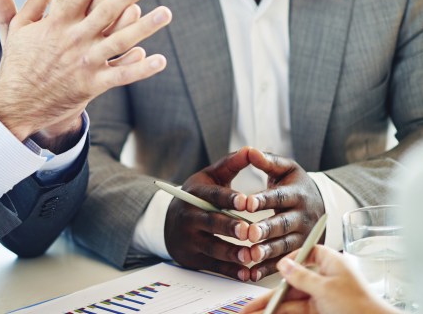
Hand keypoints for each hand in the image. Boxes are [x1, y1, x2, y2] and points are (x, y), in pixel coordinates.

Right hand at [0, 0, 171, 140]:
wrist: (15, 104)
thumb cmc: (17, 63)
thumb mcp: (19, 27)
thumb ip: (35, 0)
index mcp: (56, 22)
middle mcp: (74, 39)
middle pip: (107, 10)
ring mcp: (85, 62)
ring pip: (120, 41)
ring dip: (145, 26)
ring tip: (166, 12)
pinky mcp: (91, 85)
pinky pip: (121, 76)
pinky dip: (140, 69)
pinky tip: (160, 60)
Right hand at [164, 148, 254, 280]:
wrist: (171, 222)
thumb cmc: (199, 196)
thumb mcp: (211, 176)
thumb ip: (231, 164)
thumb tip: (251, 149)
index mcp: (195, 193)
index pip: (212, 195)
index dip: (229, 199)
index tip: (247, 202)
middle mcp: (188, 216)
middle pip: (211, 222)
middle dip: (230, 227)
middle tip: (249, 231)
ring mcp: (189, 239)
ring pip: (212, 247)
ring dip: (232, 253)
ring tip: (251, 256)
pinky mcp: (192, 258)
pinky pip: (213, 266)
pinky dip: (230, 271)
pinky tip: (246, 273)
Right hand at [241, 245, 394, 313]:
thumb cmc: (360, 305)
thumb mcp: (326, 288)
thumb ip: (301, 277)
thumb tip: (284, 264)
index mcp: (330, 263)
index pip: (306, 253)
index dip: (290, 260)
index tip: (277, 267)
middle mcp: (324, 278)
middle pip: (291, 283)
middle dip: (270, 295)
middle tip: (249, 305)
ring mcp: (322, 296)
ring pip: (290, 300)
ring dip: (272, 307)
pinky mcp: (320, 311)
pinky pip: (296, 310)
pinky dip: (282, 312)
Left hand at [243, 149, 325, 280]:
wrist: (319, 203)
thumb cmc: (295, 184)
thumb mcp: (286, 169)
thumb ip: (267, 161)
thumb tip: (250, 150)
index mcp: (297, 194)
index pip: (279, 197)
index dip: (263, 200)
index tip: (246, 203)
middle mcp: (303, 216)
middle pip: (283, 224)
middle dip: (266, 229)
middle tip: (248, 233)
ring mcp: (304, 236)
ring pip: (285, 246)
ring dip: (268, 252)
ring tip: (251, 255)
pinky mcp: (301, 251)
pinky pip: (285, 262)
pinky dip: (268, 269)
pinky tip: (252, 272)